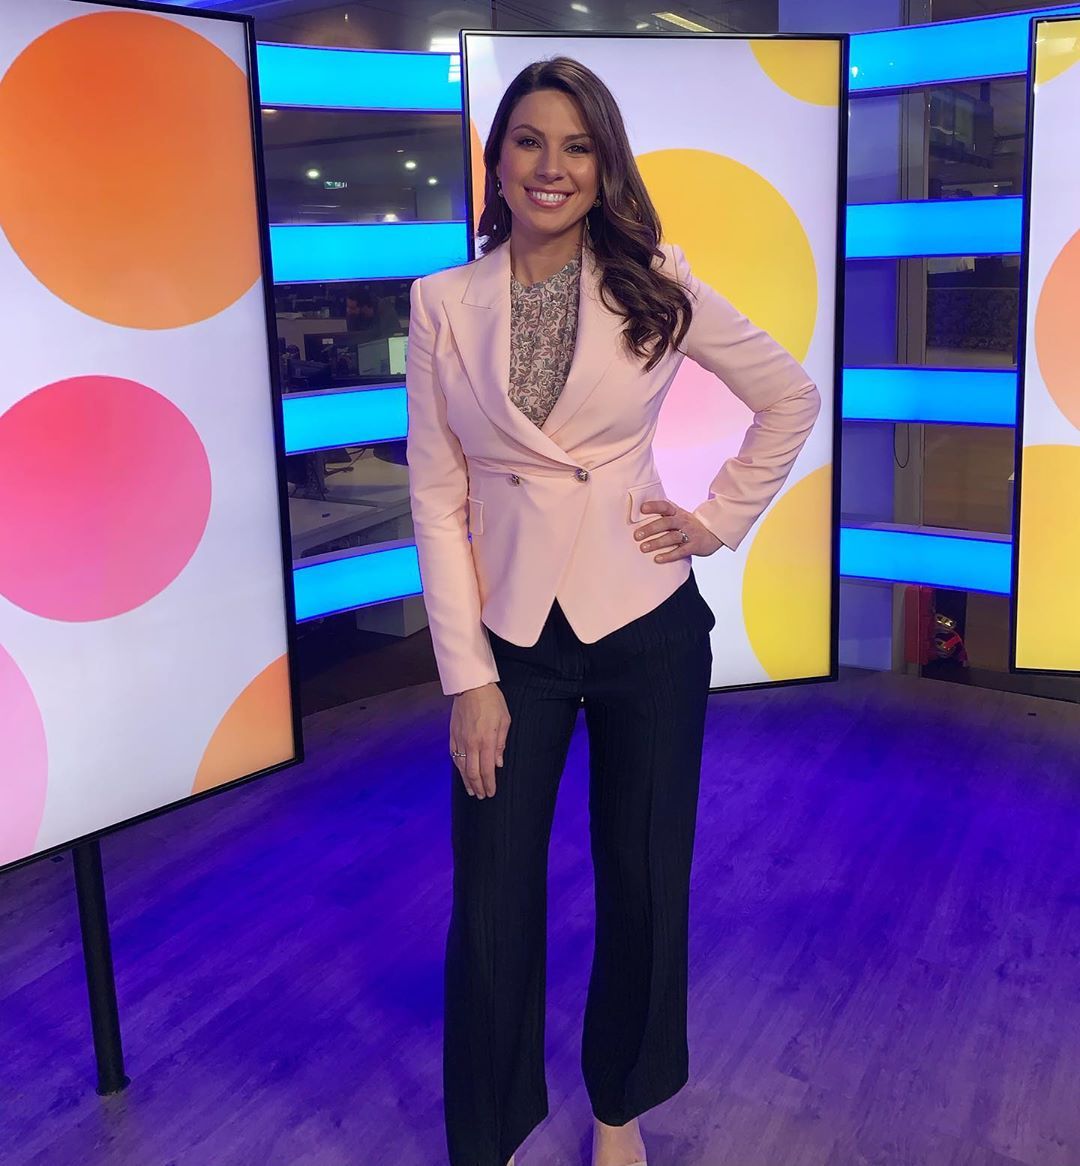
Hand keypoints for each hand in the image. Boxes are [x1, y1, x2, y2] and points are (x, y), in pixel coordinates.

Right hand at [450, 682, 510, 798]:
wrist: (471, 686)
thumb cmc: (492, 701)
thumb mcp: (505, 721)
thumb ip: (501, 744)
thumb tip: (498, 763)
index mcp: (486, 741)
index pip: (486, 770)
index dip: (489, 784)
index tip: (491, 793)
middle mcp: (471, 743)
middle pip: (473, 773)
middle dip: (478, 787)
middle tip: (482, 796)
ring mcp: (460, 739)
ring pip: (461, 767)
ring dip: (467, 781)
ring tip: (472, 790)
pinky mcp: (453, 734)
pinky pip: (454, 756)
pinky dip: (458, 767)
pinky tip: (461, 772)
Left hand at [634, 499, 723, 560]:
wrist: (714, 532)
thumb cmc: (688, 524)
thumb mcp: (678, 515)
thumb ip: (663, 515)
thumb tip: (638, 513)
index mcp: (677, 512)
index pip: (665, 506)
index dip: (654, 506)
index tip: (642, 508)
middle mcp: (683, 521)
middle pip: (666, 522)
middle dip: (651, 528)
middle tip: (636, 535)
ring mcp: (689, 533)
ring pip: (672, 537)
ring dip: (657, 542)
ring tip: (643, 548)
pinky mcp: (694, 546)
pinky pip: (681, 551)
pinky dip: (669, 555)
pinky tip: (658, 559)